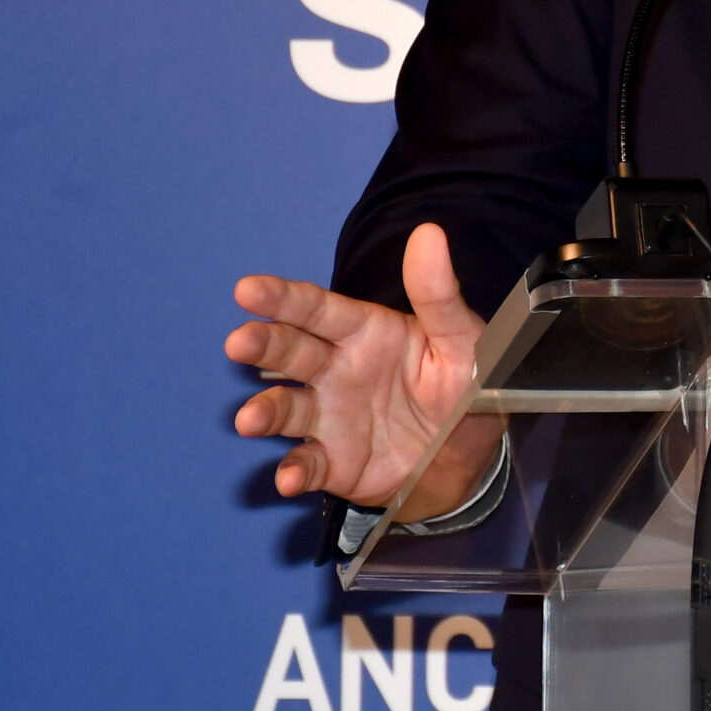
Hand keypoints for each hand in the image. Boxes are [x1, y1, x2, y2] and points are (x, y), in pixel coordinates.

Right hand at [225, 223, 505, 520]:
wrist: (471, 458)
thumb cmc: (463, 388)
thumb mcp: (463, 341)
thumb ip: (439, 295)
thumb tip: (429, 233)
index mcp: (366, 333)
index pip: (318, 309)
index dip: (283, 298)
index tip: (247, 289)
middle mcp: (338, 370)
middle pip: (291, 351)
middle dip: (262, 344)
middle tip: (238, 342)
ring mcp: (330, 416)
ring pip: (286, 408)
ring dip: (265, 411)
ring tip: (249, 419)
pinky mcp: (334, 461)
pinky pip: (307, 463)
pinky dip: (294, 470)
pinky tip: (289, 477)